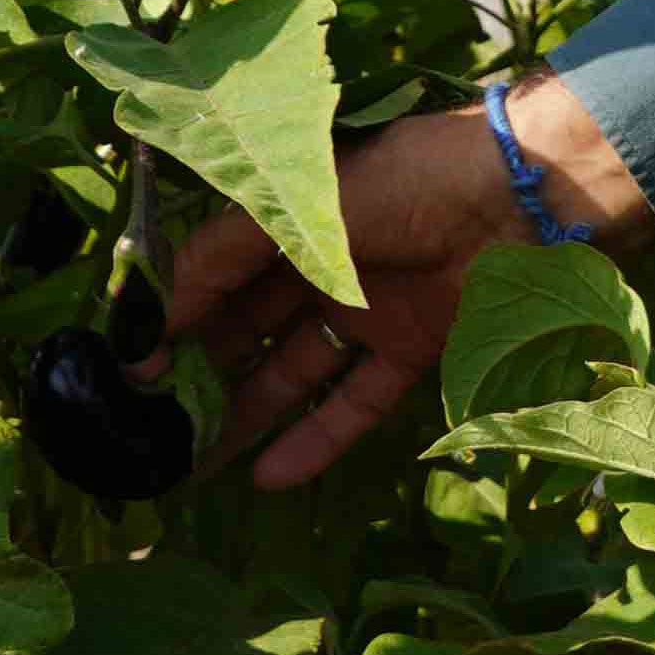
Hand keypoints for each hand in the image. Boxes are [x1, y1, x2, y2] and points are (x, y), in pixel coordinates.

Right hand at [155, 74, 654, 488]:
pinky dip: (313, 440)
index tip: (134, 370)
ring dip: (248, 415)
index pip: (217, 275)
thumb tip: (159, 312)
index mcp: (293, 217)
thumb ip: (225, 252)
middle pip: (250, 329)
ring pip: (294, 374)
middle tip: (155, 427)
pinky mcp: (412, 351)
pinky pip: (353, 404)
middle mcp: (324, 265)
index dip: (175, 320)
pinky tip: (265, 476)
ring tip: (194, 463)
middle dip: (203, 374)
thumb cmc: (406, 178)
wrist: (520, 194)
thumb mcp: (299, 202)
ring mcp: (368, 311)